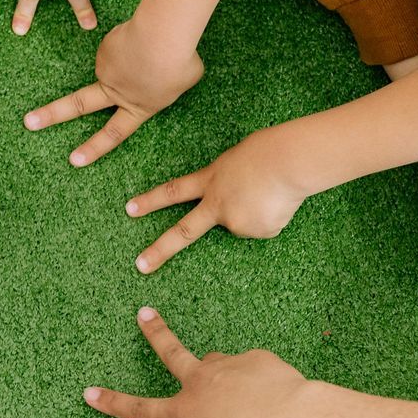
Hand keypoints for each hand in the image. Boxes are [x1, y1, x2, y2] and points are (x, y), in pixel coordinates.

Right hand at [24, 17, 202, 166]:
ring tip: (157, 47)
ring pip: (118, 62)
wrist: (162, 36)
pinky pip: (121, 43)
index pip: (114, 134)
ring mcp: (106, 69)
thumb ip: (167, 83)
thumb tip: (155, 73)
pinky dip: (134, 40)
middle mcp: (116, 92)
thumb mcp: (185, 81)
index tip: (73, 161)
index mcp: (139, 107)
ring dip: (134, 54)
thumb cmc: (180, 61)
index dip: (94, 148)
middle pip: (77, 105)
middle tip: (28, 122)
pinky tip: (146, 36)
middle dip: (51, 115)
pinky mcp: (104, 48)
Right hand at [84, 308, 311, 417]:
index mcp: (185, 413)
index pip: (140, 410)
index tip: (90, 393)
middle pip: (170, 352)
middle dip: (154, 332)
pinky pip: (256, 372)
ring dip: (229, 379)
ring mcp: (227, 365)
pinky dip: (263, 385)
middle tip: (143, 313)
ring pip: (221, 367)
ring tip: (252, 401)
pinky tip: (278, 399)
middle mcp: (200, 383)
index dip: (113, 403)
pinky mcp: (256, 358)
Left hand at [126, 127, 309, 272]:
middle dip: (160, 250)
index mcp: (210, 180)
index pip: (173, 191)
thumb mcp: (236, 160)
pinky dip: (272, 217)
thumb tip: (236, 201)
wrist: (288, 161)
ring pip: (244, 224)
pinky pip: (265, 227)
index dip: (151, 201)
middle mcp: (217, 205)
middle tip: (140, 266)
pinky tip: (279, 202)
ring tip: (272, 192)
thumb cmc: (268, 151)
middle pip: (184, 232)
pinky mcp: (257, 232)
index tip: (129, 209)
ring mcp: (235, 221)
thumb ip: (227, 182)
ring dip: (258, 211)